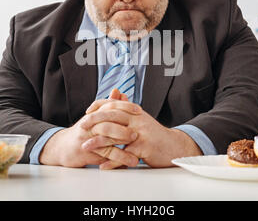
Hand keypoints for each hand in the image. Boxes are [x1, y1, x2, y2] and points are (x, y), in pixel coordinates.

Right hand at [39, 89, 138, 167]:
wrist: (63, 146)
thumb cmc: (83, 131)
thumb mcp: (95, 116)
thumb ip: (108, 105)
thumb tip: (118, 92)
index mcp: (95, 113)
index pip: (110, 106)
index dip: (125, 107)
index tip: (139, 110)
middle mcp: (90, 123)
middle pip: (108, 120)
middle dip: (124, 124)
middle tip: (138, 129)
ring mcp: (88, 137)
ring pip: (106, 137)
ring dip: (122, 140)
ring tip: (136, 143)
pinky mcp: (88, 151)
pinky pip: (106, 153)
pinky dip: (119, 157)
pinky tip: (131, 159)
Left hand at [81, 95, 202, 168]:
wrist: (175, 147)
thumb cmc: (156, 135)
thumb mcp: (142, 119)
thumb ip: (128, 108)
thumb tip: (117, 94)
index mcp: (136, 112)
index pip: (114, 104)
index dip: (99, 106)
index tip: (87, 111)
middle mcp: (138, 119)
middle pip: (112, 116)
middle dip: (94, 120)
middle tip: (82, 126)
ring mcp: (141, 133)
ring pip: (115, 135)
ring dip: (98, 142)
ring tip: (86, 146)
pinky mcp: (144, 147)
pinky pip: (124, 154)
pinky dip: (112, 161)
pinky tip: (102, 164)